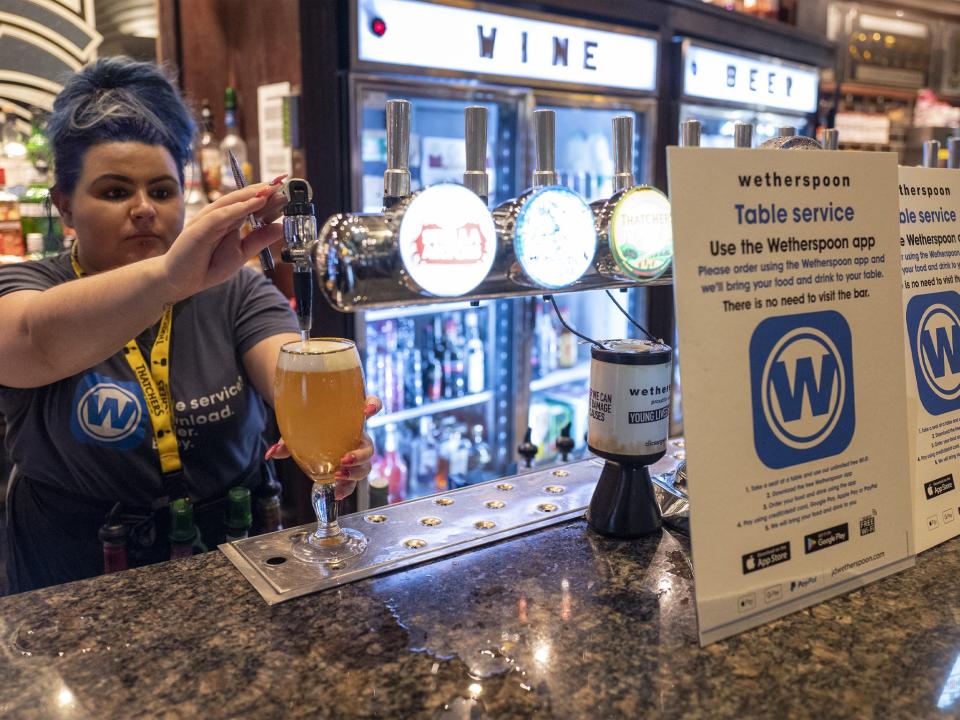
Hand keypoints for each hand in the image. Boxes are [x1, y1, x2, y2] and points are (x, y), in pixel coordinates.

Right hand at [161, 178, 287, 300]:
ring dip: (252, 194)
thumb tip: (280, 227)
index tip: (289, 191)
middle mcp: (219, 216)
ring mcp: (207, 220)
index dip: (270, 197)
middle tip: (283, 182)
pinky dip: (237, 208)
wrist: (179, 281)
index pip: (252, 205)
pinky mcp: (199, 229)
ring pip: (232, 202)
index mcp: (230, 221)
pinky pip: (220, 216)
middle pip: (244, 199)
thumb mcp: (240, 254)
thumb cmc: (206, 266)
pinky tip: (253, 202)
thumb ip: (258, 240)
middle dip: (264, 190)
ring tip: (271, 188)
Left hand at [266, 396, 382, 500]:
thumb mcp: (297, 430)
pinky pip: (353, 480)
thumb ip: (287, 440)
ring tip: (339, 476)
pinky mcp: (348, 470)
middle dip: (361, 455)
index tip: (369, 409)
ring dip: (355, 473)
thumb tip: (272, 453)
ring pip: (365, 465)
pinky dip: (346, 488)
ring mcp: (355, 454)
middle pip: (369, 446)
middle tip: (344, 460)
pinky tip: (336, 494)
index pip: (371, 405)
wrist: (306, 433)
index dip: (374, 406)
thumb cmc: (307, 426)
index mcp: (351, 419)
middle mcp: (357, 437)